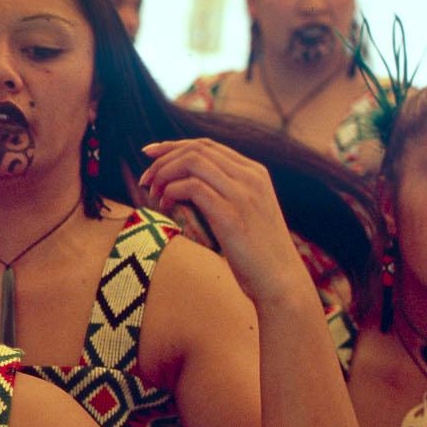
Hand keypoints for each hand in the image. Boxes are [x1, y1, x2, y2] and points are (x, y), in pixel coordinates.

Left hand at [138, 139, 312, 307]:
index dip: (174, 146)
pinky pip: (192, 188)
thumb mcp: (246, 213)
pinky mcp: (231, 215)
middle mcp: (250, 176)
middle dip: (163, 159)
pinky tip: (166, 207)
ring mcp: (242, 194)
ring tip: (153, 194)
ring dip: (164, 174)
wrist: (281, 281)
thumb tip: (186, 187)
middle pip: (196, 149)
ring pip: (192, 162)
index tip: (150, 155)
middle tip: (145, 180)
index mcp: (254, 173)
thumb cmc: (258, 254)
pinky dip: (172, 192)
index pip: (207, 145)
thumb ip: (225, 194)